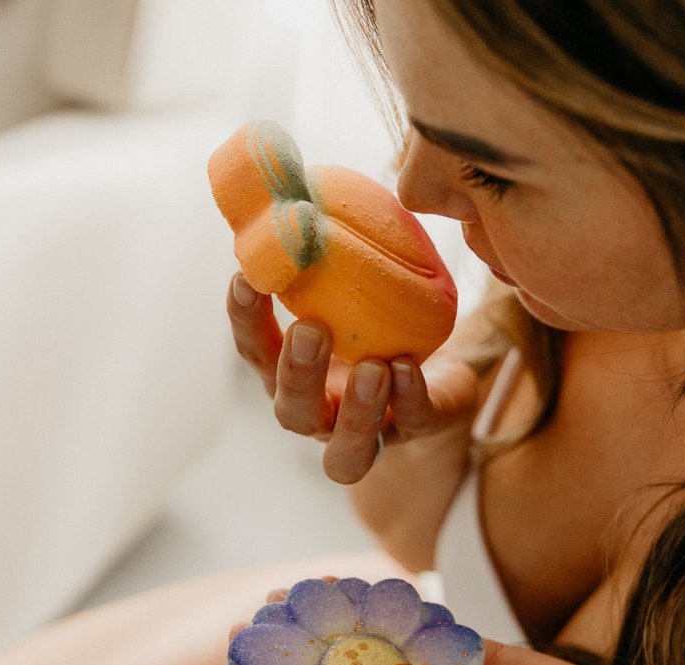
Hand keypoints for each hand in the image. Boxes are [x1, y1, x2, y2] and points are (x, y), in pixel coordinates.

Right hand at [227, 274, 476, 483]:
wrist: (439, 383)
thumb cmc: (381, 329)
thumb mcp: (353, 295)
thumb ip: (334, 260)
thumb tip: (314, 192)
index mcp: (295, 376)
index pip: (257, 354)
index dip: (245, 320)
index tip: (246, 275)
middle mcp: (322, 413)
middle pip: (291, 412)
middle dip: (297, 374)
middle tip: (311, 329)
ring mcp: (369, 433)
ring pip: (346, 453)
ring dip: (355, 411)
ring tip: (372, 367)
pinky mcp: (417, 429)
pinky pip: (410, 423)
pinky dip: (408, 398)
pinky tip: (407, 368)